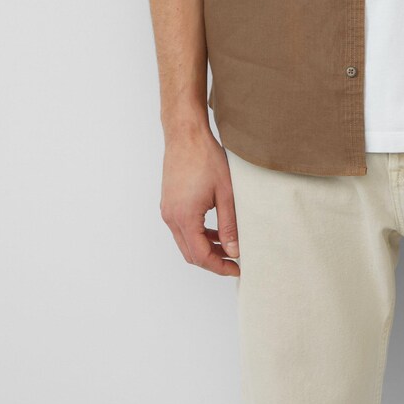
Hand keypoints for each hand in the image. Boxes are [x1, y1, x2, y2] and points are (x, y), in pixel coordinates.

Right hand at [159, 128, 240, 275]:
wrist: (186, 134)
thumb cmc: (205, 158)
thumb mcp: (225, 193)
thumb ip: (229, 225)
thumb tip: (234, 250)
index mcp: (185, 217)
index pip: (201, 256)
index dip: (219, 266)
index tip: (237, 268)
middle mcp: (171, 217)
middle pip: (190, 253)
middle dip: (213, 260)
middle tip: (234, 261)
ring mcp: (167, 210)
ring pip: (185, 242)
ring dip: (205, 247)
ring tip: (228, 246)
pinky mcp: (169, 203)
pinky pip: (182, 228)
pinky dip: (197, 234)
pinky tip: (215, 230)